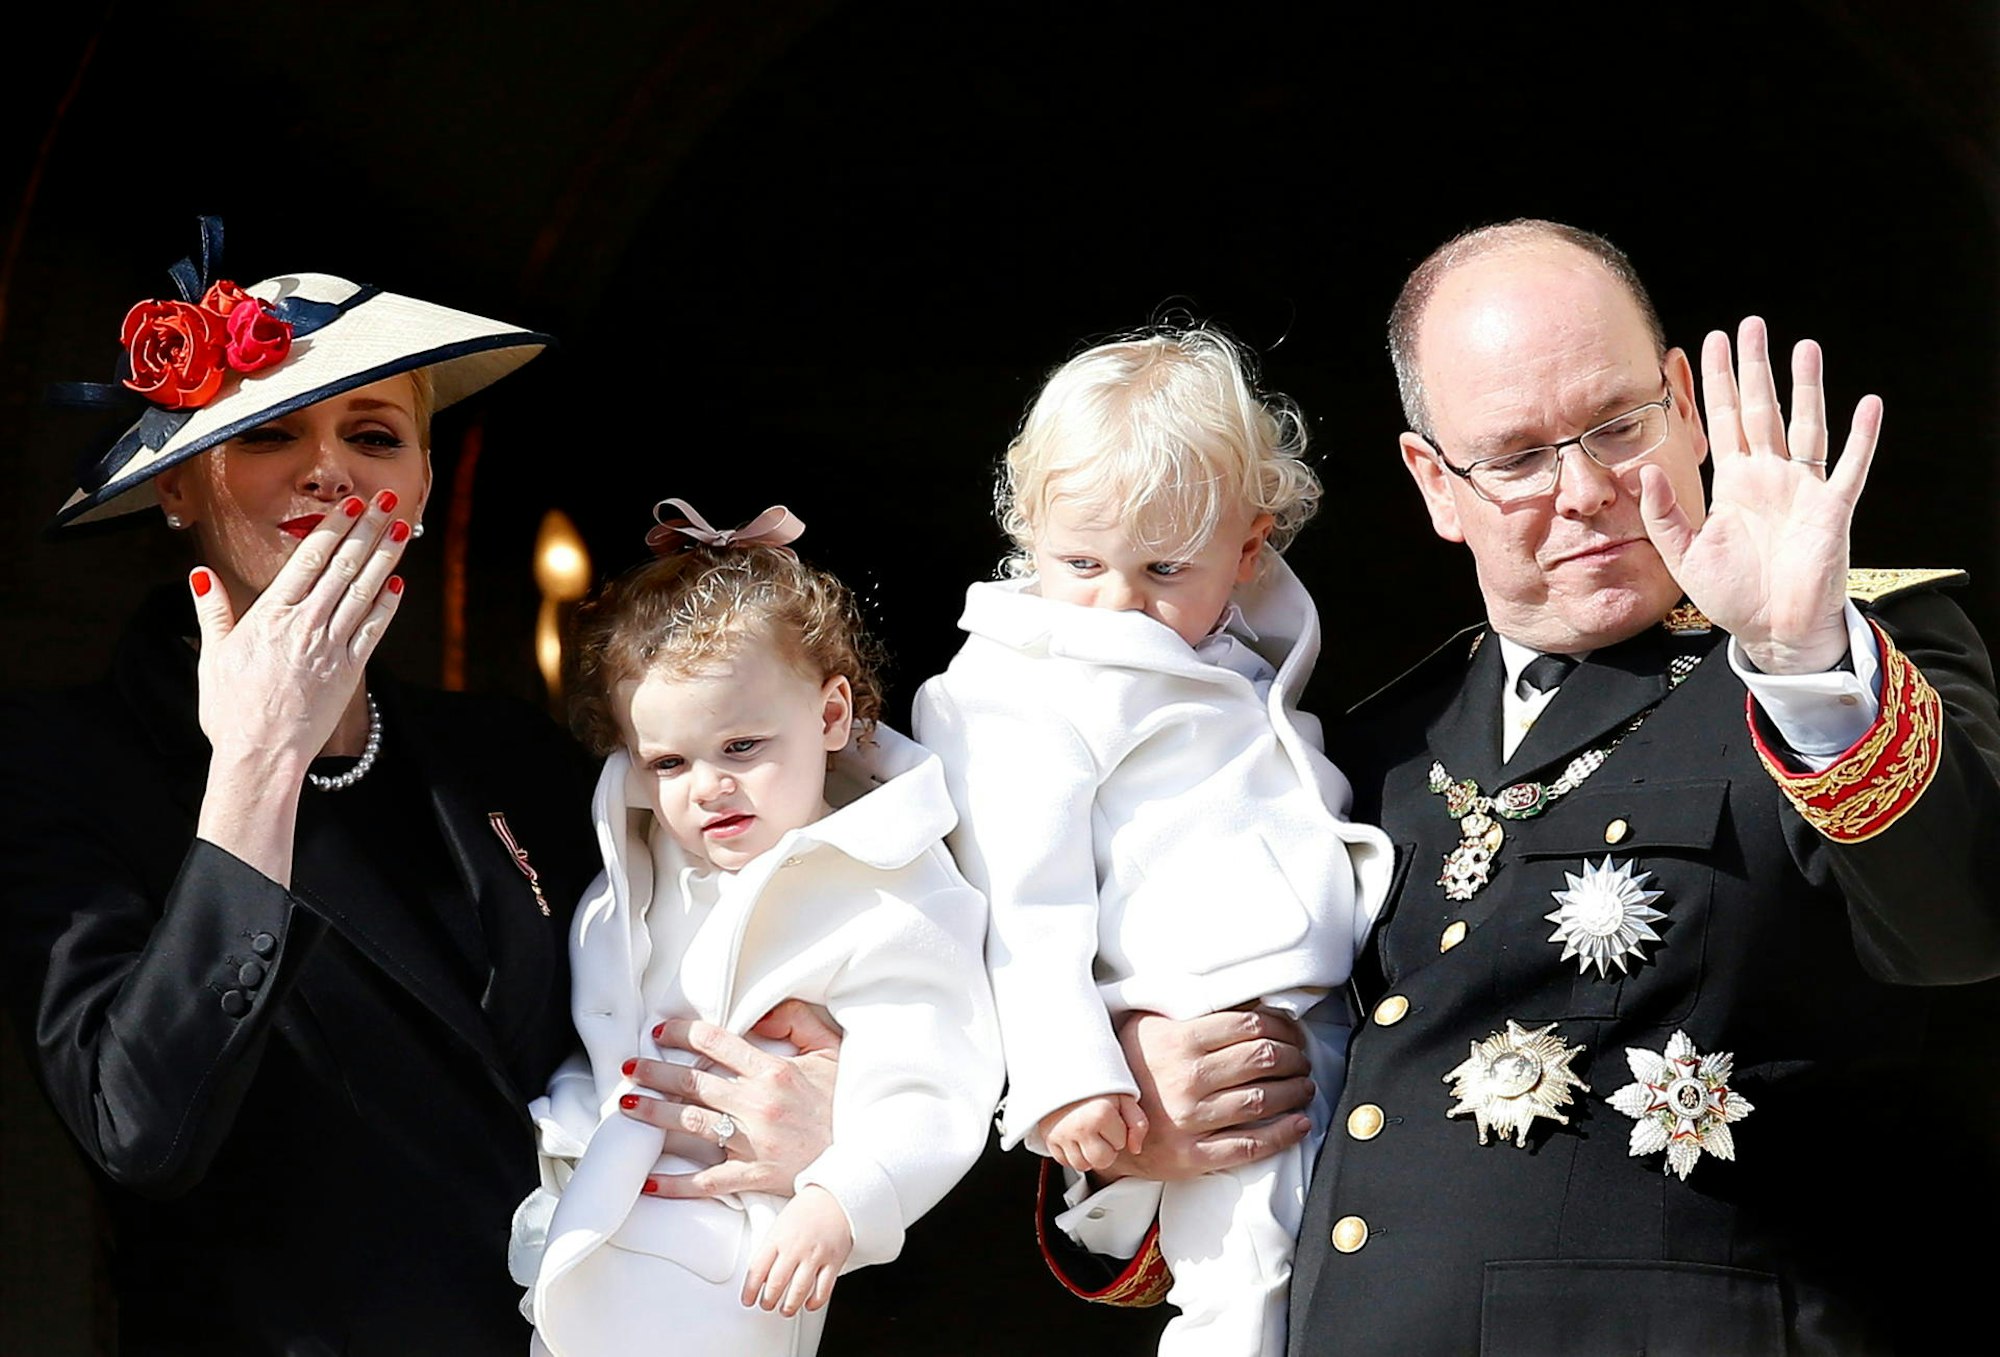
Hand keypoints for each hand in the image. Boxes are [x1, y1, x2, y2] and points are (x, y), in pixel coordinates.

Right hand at [189, 490, 410, 765]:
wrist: (261, 756)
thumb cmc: (232, 711)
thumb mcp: (212, 656)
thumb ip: (213, 612)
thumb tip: (200, 575)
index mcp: (271, 615)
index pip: (309, 559)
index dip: (334, 528)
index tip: (351, 504)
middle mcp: (306, 625)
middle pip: (344, 567)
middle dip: (367, 530)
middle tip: (388, 501)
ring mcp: (331, 647)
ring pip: (365, 592)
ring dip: (385, 558)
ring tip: (401, 530)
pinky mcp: (349, 671)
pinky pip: (373, 631)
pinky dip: (387, 606)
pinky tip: (397, 586)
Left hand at [626, 1000, 841, 1197]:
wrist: (868, 1154)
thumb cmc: (847, 1101)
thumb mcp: (832, 1050)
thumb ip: (798, 1021)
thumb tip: (761, 1013)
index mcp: (773, 1070)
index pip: (715, 1043)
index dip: (682, 1034)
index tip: (660, 1033)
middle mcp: (757, 1104)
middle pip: (692, 1083)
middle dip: (654, 1073)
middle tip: (629, 1068)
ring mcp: (753, 1142)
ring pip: (689, 1124)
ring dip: (653, 1114)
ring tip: (626, 1107)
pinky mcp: (755, 1175)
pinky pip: (706, 1181)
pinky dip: (675, 1183)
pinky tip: (648, 1181)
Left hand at [741, 1185, 851, 1315]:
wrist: (835, 1197)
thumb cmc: (806, 1211)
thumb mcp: (780, 1223)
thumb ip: (770, 1248)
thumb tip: (760, 1275)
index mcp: (777, 1237)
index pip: (756, 1270)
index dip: (749, 1291)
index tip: (748, 1300)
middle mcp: (795, 1248)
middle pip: (775, 1284)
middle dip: (768, 1301)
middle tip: (767, 1305)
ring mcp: (815, 1255)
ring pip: (798, 1291)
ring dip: (788, 1306)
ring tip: (785, 1310)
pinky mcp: (834, 1261)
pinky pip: (823, 1289)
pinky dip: (814, 1302)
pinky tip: (809, 1304)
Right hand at [1039, 1094, 1147, 1173]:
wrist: (1062, 1072)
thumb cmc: (1097, 1085)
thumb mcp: (1124, 1096)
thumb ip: (1138, 1123)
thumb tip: (1135, 1149)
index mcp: (1102, 1113)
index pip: (1120, 1144)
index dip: (1119, 1131)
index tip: (1110, 1115)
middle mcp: (1080, 1127)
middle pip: (1102, 1161)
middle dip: (1106, 1148)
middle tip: (1101, 1128)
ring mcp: (1062, 1134)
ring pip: (1082, 1165)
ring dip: (1088, 1153)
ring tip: (1088, 1132)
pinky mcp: (1048, 1138)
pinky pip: (1064, 1161)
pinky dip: (1071, 1153)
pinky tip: (1074, 1136)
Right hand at [1097, 1008, 1311, 1182]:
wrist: (1097, 1121)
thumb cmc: (1130, 1067)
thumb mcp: (1150, 1026)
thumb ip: (1192, 1012)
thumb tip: (1249, 1002)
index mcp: (1178, 1041)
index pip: (1249, 1025)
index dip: (1282, 1026)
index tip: (1292, 1031)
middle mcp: (1186, 1079)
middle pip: (1263, 1060)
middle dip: (1293, 1057)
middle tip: (1302, 1058)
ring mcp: (1190, 1120)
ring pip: (1262, 1100)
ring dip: (1294, 1091)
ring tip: (1304, 1086)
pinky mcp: (1192, 1155)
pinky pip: (1250, 1145)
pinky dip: (1283, 1134)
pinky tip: (1299, 1124)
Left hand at [1639, 317, 1880, 673]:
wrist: (1773, 631)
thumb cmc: (1732, 594)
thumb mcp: (1682, 555)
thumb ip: (1662, 515)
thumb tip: (1642, 472)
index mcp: (1733, 483)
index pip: (1721, 420)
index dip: (1715, 383)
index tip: (1708, 342)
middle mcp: (1768, 476)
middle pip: (1762, 410)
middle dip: (1755, 368)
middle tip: (1751, 324)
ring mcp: (1802, 489)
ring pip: (1805, 426)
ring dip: (1807, 387)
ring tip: (1804, 347)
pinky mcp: (1831, 510)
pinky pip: (1850, 468)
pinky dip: (1861, 438)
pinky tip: (1867, 405)